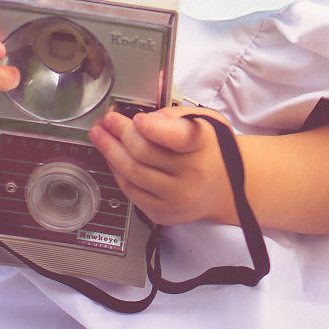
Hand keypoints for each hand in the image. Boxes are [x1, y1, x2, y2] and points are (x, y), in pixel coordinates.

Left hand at [88, 104, 234, 225]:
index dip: (151, 128)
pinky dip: (117, 172)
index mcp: (203, 146)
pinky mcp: (163, 212)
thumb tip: (145, 119)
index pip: (176, 137)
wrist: (226, 187)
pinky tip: (113, 158)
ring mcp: (176, 198)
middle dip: (120, 133)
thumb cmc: (211, 149)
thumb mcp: (204, 121)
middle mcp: (191, 175)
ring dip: (110, 151)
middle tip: (108, 121)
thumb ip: (174, 116)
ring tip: (101, 136)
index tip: (136, 118)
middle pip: (144, 153)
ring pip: (132, 173)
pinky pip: (131, 192)